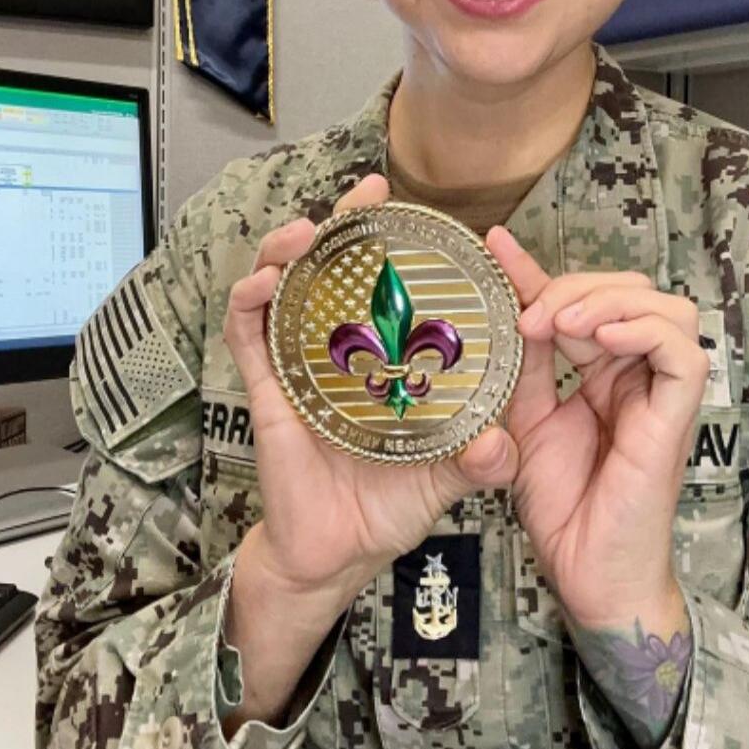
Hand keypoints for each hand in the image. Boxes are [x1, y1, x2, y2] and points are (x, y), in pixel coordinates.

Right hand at [222, 174, 518, 610]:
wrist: (336, 556)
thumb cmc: (392, 506)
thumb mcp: (451, 477)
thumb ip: (482, 461)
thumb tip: (498, 446)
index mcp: (391, 359)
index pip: (399, 285)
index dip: (412, 244)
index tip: (429, 215)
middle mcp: (345, 351)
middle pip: (342, 268)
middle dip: (350, 222)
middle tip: (369, 192)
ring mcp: (303, 366)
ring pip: (289, 287)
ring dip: (291, 251)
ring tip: (307, 231)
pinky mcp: (269, 390)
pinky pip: (250, 337)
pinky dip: (252, 302)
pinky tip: (265, 283)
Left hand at [486, 226, 707, 631]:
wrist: (585, 572)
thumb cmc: (561, 503)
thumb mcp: (523, 417)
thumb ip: (523, 362)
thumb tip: (508, 304)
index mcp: (601, 368)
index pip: (583, 297)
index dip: (540, 267)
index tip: (493, 244)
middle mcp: (636, 372)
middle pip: (631, 290)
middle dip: (577, 285)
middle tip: (531, 312)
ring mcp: (661, 393)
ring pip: (667, 309)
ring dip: (610, 302)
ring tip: (562, 323)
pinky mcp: (677, 417)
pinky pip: (684, 356)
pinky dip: (644, 333)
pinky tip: (599, 339)